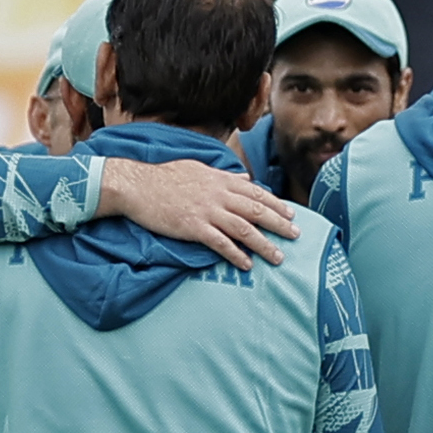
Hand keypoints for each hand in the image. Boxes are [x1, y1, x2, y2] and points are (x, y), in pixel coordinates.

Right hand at [100, 159, 295, 266]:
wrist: (137, 186)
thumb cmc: (163, 177)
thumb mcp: (197, 168)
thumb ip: (223, 175)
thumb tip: (244, 178)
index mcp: (220, 179)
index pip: (255, 192)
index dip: (275, 204)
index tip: (291, 214)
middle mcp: (218, 194)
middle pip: (256, 210)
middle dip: (279, 224)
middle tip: (296, 235)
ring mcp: (206, 211)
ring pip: (244, 229)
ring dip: (264, 244)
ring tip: (278, 256)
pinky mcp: (193, 227)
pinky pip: (221, 244)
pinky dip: (236, 255)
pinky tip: (247, 265)